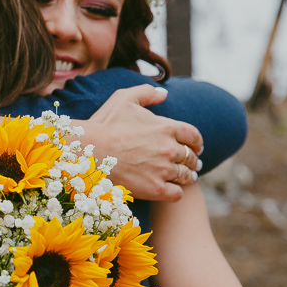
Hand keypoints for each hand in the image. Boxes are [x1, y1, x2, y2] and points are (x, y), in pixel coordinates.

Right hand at [81, 85, 202, 201]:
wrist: (90, 151)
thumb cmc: (104, 124)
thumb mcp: (124, 98)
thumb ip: (146, 92)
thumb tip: (164, 93)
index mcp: (166, 127)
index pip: (193, 136)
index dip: (197, 142)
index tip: (196, 147)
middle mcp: (169, 148)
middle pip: (191, 157)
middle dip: (193, 161)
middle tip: (192, 165)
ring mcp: (163, 170)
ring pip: (186, 176)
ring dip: (187, 177)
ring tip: (184, 178)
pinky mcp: (155, 189)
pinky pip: (177, 194)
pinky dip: (176, 192)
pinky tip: (170, 190)